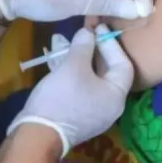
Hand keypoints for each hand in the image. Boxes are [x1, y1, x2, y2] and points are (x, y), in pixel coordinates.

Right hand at [8, 27, 133, 155]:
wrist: (37, 133)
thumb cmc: (61, 97)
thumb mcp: (73, 66)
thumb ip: (84, 46)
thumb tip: (88, 32)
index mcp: (116, 96)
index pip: (123, 64)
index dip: (111, 44)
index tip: (98, 29)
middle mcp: (111, 106)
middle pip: (109, 72)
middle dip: (96, 51)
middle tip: (85, 34)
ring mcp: (94, 113)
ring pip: (93, 79)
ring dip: (82, 60)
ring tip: (70, 44)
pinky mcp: (78, 115)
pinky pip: (82, 88)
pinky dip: (75, 73)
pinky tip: (61, 61)